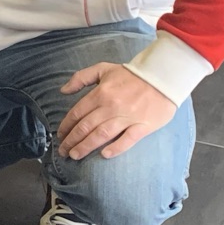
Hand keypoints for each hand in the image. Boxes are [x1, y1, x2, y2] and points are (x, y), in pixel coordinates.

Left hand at [57, 63, 176, 160]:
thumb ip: (81, 78)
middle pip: (86, 127)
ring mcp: (127, 117)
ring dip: (86, 147)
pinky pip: (127, 140)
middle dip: (71, 141)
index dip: (66, 126)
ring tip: (75, 155)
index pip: (77, 113)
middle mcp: (111, 106)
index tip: (60, 136)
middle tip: (63, 151)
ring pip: (101, 135)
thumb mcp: (103, 69)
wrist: (163, 76)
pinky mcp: (143, 126)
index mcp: (100, 93)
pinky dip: (115, 148)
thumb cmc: (132, 74)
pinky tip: (104, 155)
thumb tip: (63, 90)